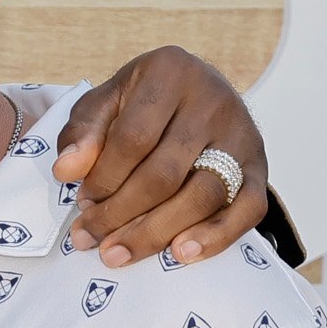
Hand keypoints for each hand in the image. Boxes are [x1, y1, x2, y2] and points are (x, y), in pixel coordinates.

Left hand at [53, 48, 267, 267]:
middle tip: (90, 238)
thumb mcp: (105, 102)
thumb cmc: (143, 102)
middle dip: (121, 213)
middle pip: (164, 173)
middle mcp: (213, 100)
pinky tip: (181, 254)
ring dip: (157, 232)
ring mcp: (242, 134)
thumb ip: (82, 132)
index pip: (132, 138)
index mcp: (169, 72)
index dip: (103, 178)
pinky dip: (216, 236)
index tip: (82, 203)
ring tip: (119, 253)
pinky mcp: (260, 166)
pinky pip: (249, 208)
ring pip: (203, 195)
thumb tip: (66, 171)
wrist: (200, 93)